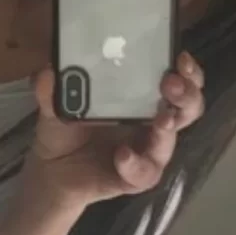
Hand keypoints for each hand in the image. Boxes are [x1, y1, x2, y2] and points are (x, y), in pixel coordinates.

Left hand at [26, 52, 205, 209]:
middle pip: (187, 109)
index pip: (178, 80)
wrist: (52, 171)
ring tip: (160, 120)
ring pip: (171, 142)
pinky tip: (122, 155)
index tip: (180, 57)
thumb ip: (51, 90)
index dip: (188, 71)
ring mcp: (147, 152)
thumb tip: (47, 72)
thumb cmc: (66, 129)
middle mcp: (152, 123)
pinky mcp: (136, 177)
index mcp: (143, 98)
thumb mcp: (55, 106)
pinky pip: (144, 172)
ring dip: (167, 130)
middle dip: (187, 95)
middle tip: (170, 84)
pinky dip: (135, 163)